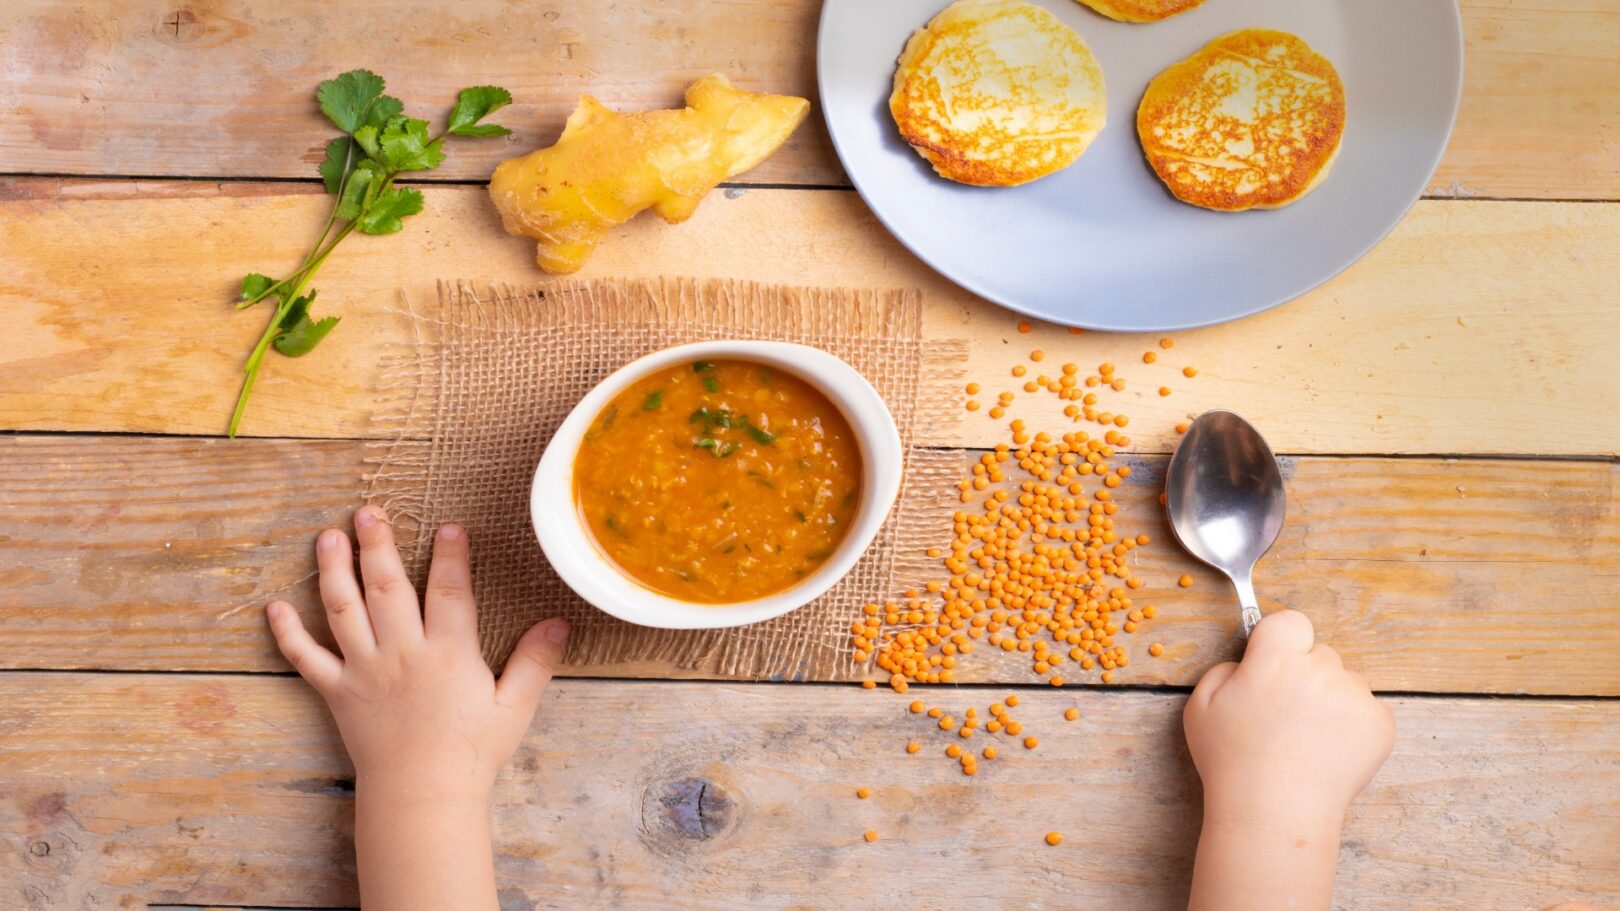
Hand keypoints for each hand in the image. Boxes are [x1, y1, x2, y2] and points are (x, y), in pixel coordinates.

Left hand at [266, 505, 569, 806]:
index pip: (449, 590)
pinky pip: (306, 658)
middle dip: (376, 544)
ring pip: (343, 608)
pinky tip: (275, 607)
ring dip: (332, 569)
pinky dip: (288, 632)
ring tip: (327, 537)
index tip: (448, 526)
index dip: (451, 556)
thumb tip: (559, 622)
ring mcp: (364, 670)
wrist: (421, 797)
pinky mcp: (337, 692)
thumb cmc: (470, 754)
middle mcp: (402, 652)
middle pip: (386, 585)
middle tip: (369, 511)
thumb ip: (535, 661)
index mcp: (448, 652)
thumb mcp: (515, 707)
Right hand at [1185, 609, 1394, 826]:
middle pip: (1320, 654)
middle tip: (1286, 713)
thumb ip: (1224, 670)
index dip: (1282, 641)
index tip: (1275, 664)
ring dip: (1331, 700)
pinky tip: (1328, 750)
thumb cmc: (1232, 761)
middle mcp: (1319, 670)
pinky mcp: (1380, 724)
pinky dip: (1354, 725)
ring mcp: (1354, 696)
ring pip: (1345, 682)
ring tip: (1307, 739)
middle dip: (1306, 675)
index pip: (1292, 621)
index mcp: (1275, 659)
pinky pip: (1368, 709)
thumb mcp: (1201, 707)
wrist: (1274, 813)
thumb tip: (1249, 662)